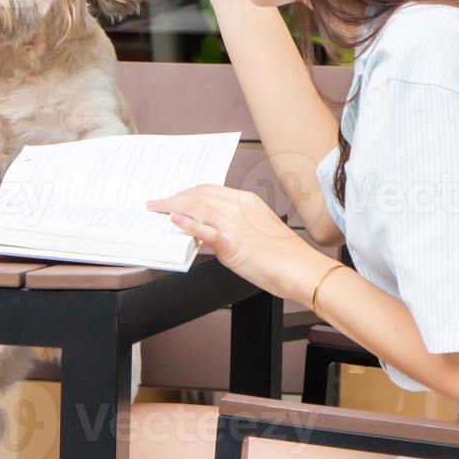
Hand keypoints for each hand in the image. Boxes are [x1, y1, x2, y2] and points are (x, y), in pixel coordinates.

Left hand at [146, 184, 336, 303]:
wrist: (301, 269)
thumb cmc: (284, 254)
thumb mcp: (258, 226)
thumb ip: (233, 222)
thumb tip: (209, 228)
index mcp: (246, 201)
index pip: (208, 189)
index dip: (186, 192)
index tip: (174, 196)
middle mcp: (238, 208)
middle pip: (197, 195)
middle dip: (173, 197)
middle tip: (157, 203)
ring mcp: (234, 224)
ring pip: (196, 207)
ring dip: (170, 206)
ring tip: (156, 209)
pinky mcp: (231, 243)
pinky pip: (204, 230)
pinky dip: (186, 223)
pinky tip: (173, 220)